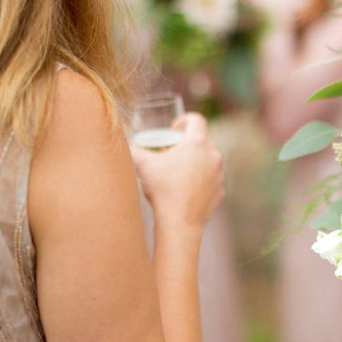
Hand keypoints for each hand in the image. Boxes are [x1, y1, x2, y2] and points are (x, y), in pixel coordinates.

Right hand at [130, 113, 224, 228]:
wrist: (179, 221)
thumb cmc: (162, 189)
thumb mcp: (142, 164)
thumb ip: (132, 149)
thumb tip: (121, 143)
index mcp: (197, 144)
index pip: (196, 119)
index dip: (184, 120)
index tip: (173, 130)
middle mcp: (213, 156)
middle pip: (202, 141)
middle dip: (186, 144)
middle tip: (171, 153)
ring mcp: (219, 174)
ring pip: (208, 161)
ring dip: (195, 162)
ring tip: (177, 172)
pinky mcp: (220, 191)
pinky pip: (211, 179)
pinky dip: (200, 180)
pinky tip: (186, 188)